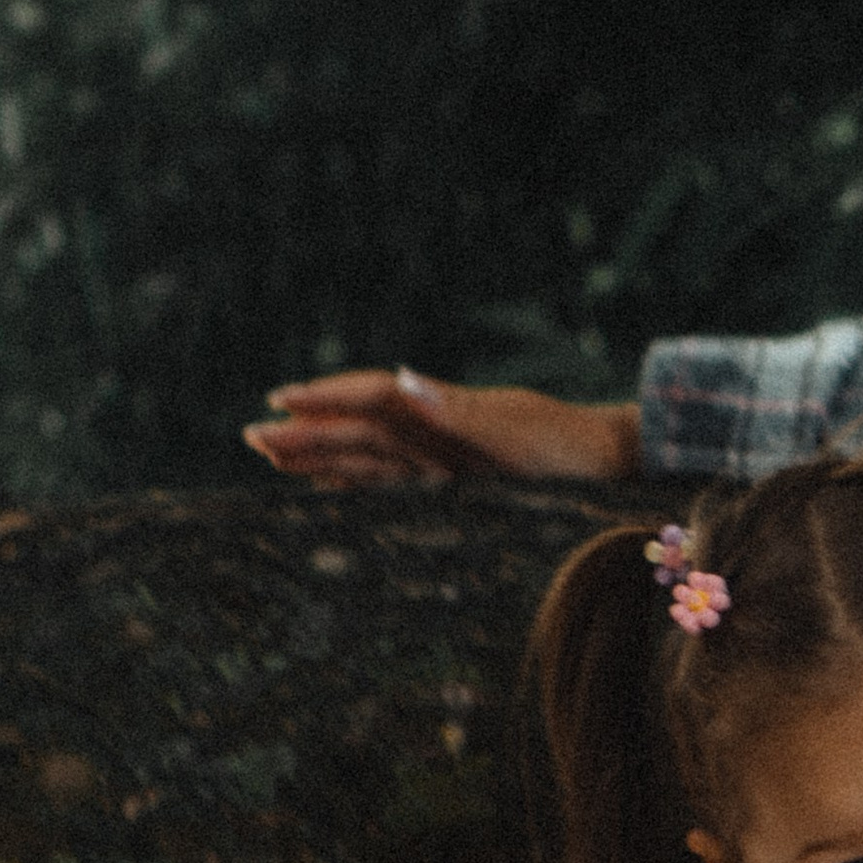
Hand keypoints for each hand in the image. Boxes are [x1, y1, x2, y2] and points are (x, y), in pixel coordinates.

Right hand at [243, 367, 642, 488]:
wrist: (613, 462)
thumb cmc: (571, 447)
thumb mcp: (518, 429)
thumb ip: (460, 408)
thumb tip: (406, 377)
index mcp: (445, 412)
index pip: (371, 401)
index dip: (325, 401)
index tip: (279, 402)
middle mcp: (437, 429)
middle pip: (358, 428)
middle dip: (306, 432)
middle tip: (250, 438)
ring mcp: (444, 454)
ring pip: (367, 453)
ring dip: (322, 454)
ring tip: (273, 455)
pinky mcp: (456, 481)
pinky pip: (392, 480)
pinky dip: (357, 481)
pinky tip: (333, 484)